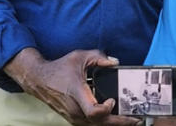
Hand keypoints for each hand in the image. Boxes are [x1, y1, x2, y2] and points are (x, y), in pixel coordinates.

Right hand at [4, 48, 140, 125]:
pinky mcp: (74, 119)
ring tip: (130, 120)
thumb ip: (98, 57)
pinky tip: (115, 118)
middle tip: (136, 119)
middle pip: (100, 123)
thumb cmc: (59, 69)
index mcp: (77, 93)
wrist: (39, 80)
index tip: (112, 100)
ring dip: (113, 124)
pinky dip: (104, 122)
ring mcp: (74, 117)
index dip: (106, 110)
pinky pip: (92, 125)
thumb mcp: (79, 57)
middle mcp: (75, 109)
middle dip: (120, 122)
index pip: (93, 111)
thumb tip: (115, 62)